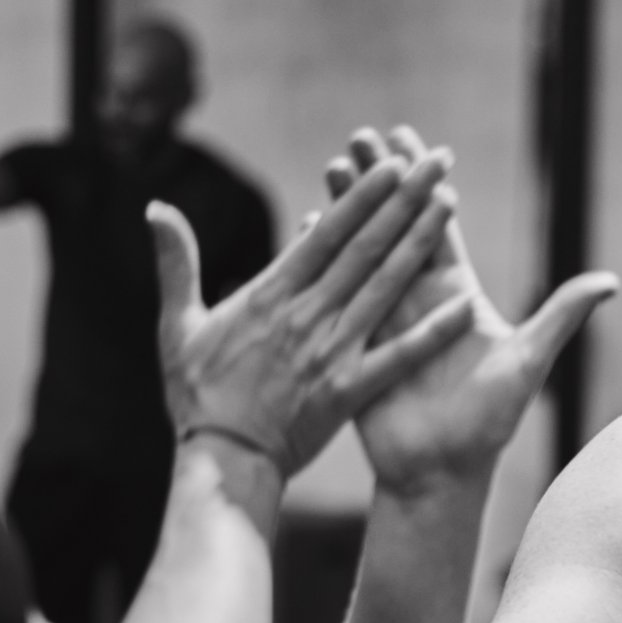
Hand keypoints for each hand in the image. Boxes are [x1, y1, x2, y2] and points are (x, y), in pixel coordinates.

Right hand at [150, 146, 474, 477]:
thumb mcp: (177, 323)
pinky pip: (399, 356)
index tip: (389, 162)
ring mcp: (332, 351)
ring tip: (450, 203)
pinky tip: (467, 307)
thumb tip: (154, 209)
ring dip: (420, 243)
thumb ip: (176, 263)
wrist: (222, 460)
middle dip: (403, 201)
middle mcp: (307, 314)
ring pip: (385, 286)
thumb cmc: (196, 393)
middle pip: (364, 247)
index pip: (324, 232)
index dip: (361, 195)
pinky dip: (433, 332)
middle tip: (436, 162)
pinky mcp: (349, 390)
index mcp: (270, 294)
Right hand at [329, 127, 616, 497]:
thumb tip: (612, 280)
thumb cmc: (488, 422)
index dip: (421, 182)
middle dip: (378, 179)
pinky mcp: (357, 343)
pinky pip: (339, 294)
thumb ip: (562, 314)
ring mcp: (383, 318)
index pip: (437, 224)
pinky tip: (308, 225)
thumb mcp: (528, 361)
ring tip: (332, 164)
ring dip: (346, 208)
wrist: (444, 472)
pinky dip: (324, 259)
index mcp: (456, 294)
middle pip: (394, 225)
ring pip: (362, 250)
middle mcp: (419, 299)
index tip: (408, 138)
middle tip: (359, 134)